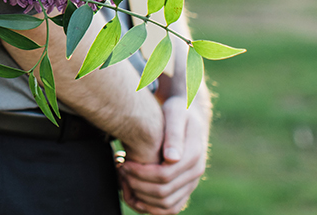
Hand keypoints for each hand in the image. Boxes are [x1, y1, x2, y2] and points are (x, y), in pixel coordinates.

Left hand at [119, 95, 208, 213]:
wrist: (189, 115)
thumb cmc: (178, 111)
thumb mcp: (176, 114)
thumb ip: (174, 134)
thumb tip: (171, 159)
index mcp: (194, 156)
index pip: (164, 175)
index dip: (140, 173)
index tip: (124, 162)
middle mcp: (196, 173)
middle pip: (163, 193)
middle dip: (137, 184)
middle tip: (120, 169)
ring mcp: (191, 183)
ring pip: (166, 206)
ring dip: (142, 198)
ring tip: (125, 180)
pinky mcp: (185, 188)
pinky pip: (169, 208)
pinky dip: (150, 207)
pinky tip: (134, 192)